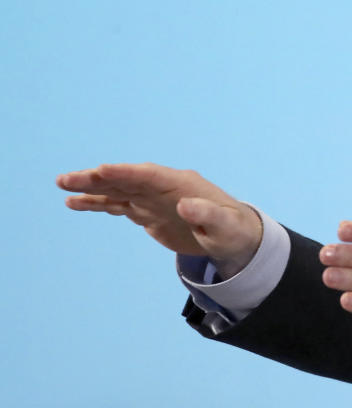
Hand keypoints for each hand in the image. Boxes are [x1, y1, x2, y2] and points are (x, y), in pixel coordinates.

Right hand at [57, 163, 262, 277]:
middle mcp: (164, 187)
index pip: (149, 175)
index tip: (102, 170)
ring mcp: (154, 199)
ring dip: (91, 189)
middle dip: (98, 178)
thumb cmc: (233, 230)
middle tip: (67, 179)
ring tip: (62, 187)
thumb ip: (207, 215)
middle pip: (126, 179)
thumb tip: (186, 204)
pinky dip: (97, 203)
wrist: (234, 237)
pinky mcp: (148, 213)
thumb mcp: (225, 227)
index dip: (126, 173)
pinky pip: (118, 205)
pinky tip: (74, 203)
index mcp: (182, 185)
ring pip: (118, 190)